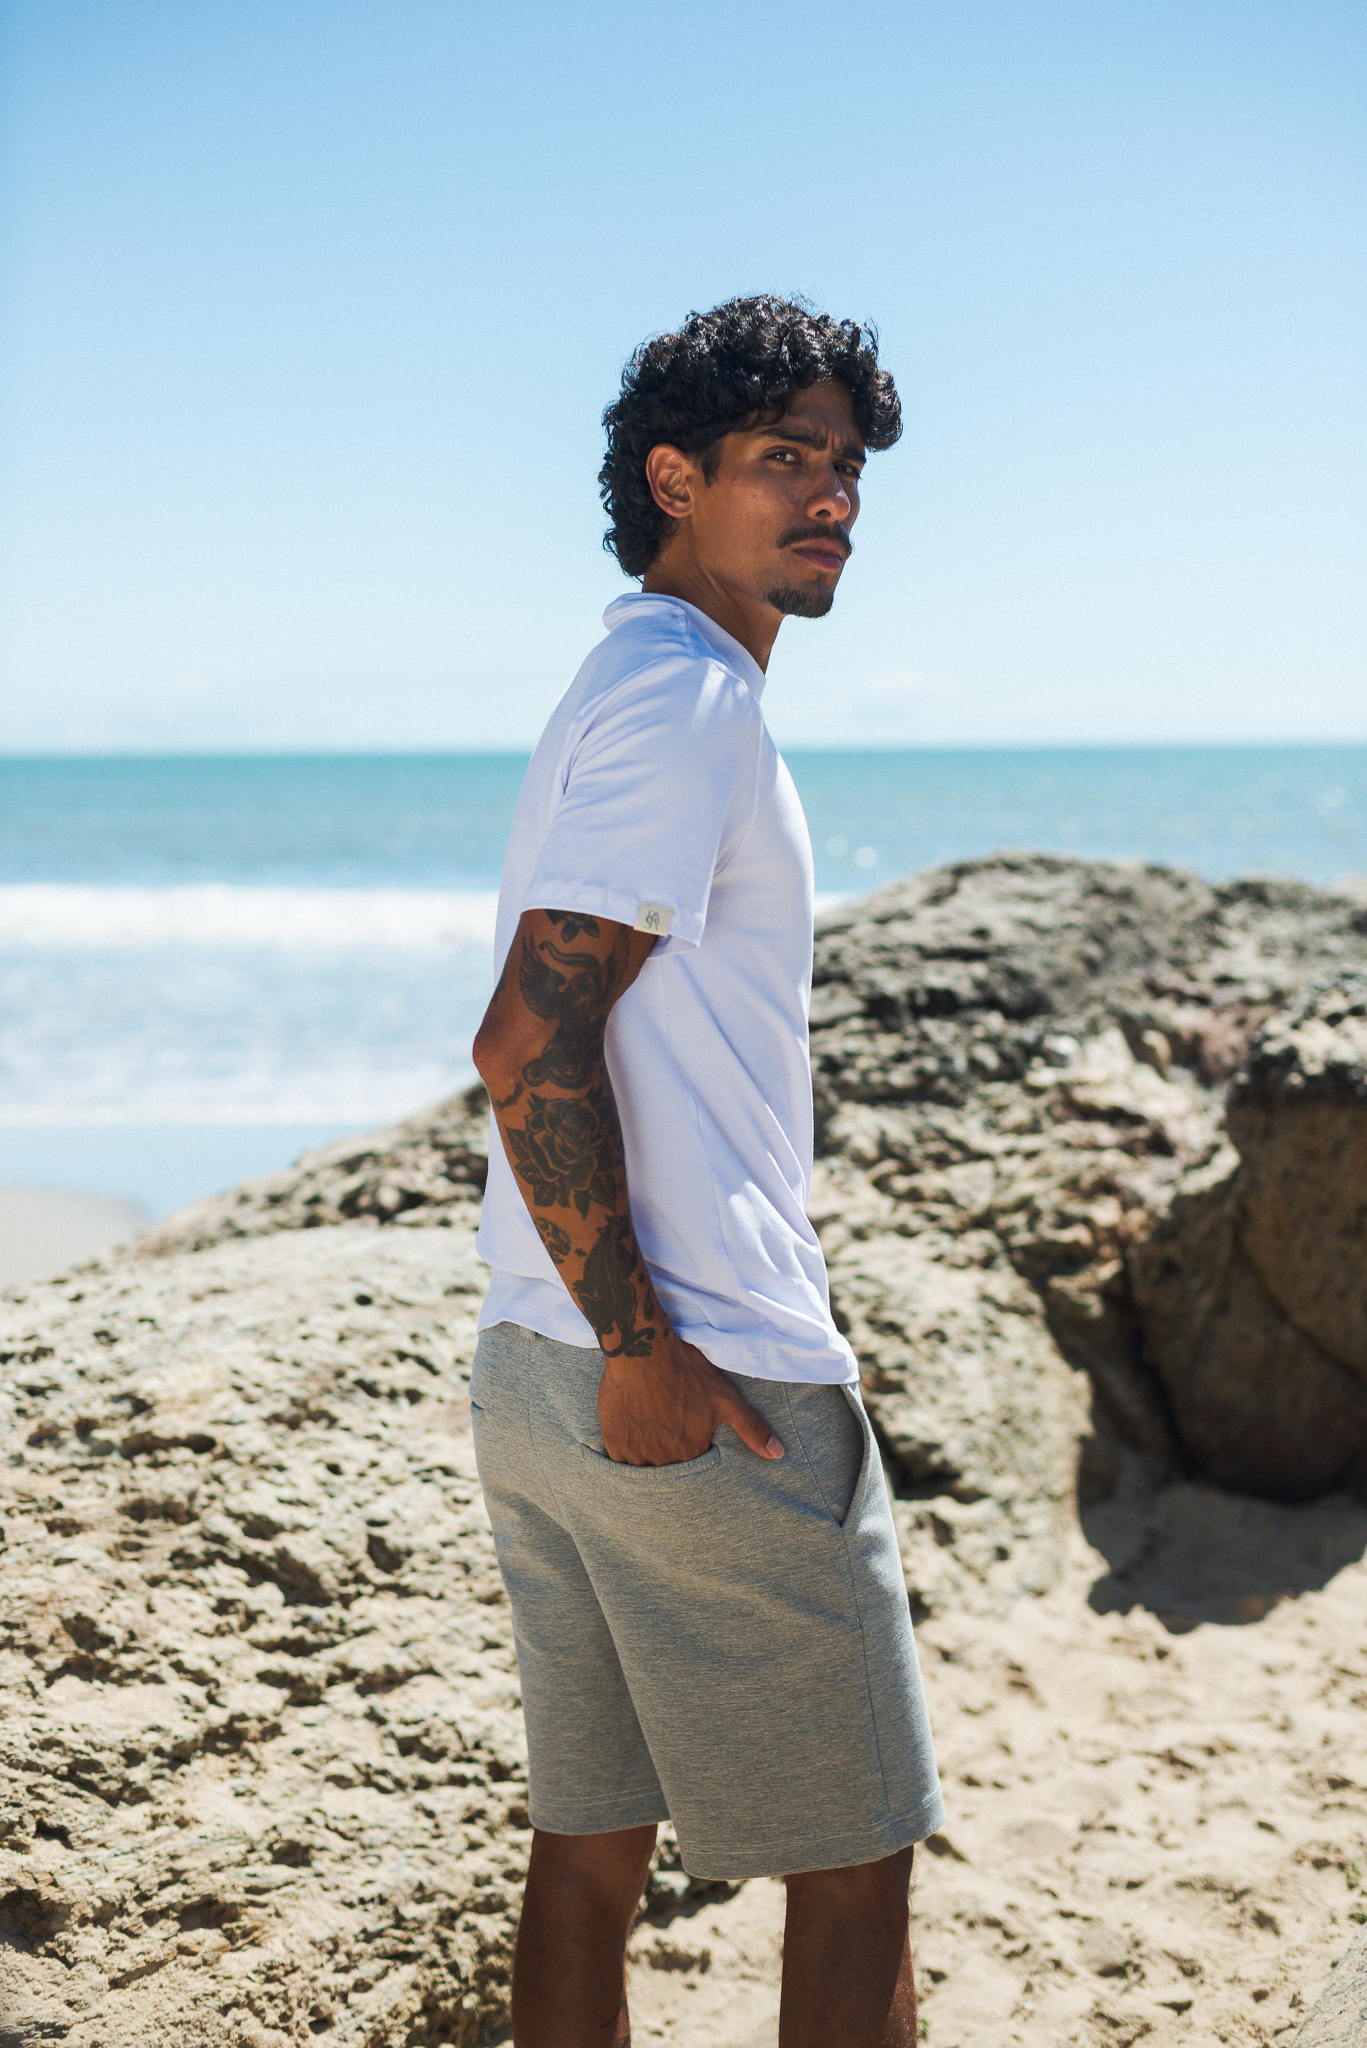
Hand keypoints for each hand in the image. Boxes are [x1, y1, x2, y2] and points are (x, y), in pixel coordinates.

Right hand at [598, 1331, 783, 1466]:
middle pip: (668, 1469)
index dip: (691, 1449)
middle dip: (670, 1455)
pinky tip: (633, 1430)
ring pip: (644, 1468)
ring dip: (648, 1456)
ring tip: (650, 1429)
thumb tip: (778, 1454)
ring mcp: (637, 1454)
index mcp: (692, 1454)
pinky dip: (627, 1451)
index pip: (694, 1468)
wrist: (643, 1351)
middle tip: (667, 1427)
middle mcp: (664, 1461)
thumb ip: (752, 1429)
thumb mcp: (726, 1399)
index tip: (687, 1433)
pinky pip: (621, 1461)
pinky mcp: (614, 1443)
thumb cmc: (687, 1371)